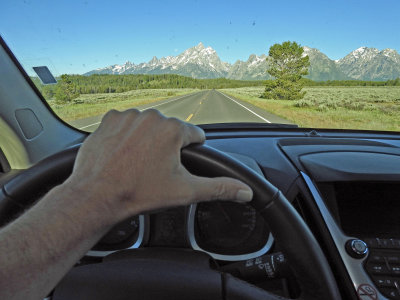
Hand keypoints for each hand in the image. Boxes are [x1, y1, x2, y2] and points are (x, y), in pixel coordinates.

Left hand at [65, 109, 252, 223]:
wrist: (97, 195)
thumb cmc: (139, 193)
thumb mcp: (185, 191)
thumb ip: (218, 188)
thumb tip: (244, 191)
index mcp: (173, 129)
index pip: (194, 135)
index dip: (190, 151)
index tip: (180, 162)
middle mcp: (152, 116)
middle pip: (170, 130)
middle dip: (167, 147)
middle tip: (155, 169)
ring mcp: (128, 116)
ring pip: (148, 126)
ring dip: (147, 140)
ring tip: (138, 162)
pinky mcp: (109, 120)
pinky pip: (126, 123)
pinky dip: (127, 136)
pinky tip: (123, 154)